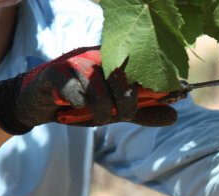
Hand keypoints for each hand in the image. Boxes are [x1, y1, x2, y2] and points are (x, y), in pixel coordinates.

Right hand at [0, 46, 176, 134]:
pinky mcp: (57, 71)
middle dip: (128, 104)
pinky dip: (79, 106)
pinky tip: (75, 106)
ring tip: (98, 117)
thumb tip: (175, 116)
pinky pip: (76, 91)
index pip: (144, 66)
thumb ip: (143, 112)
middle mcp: (99, 54)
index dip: (160, 82)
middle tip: (123, 115)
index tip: (177, 95)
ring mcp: (78, 60)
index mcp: (117, 60)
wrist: (42, 103)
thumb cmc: (84, 103)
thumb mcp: (117, 110)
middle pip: (124, 76)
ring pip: (100, 87)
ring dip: (102, 111)